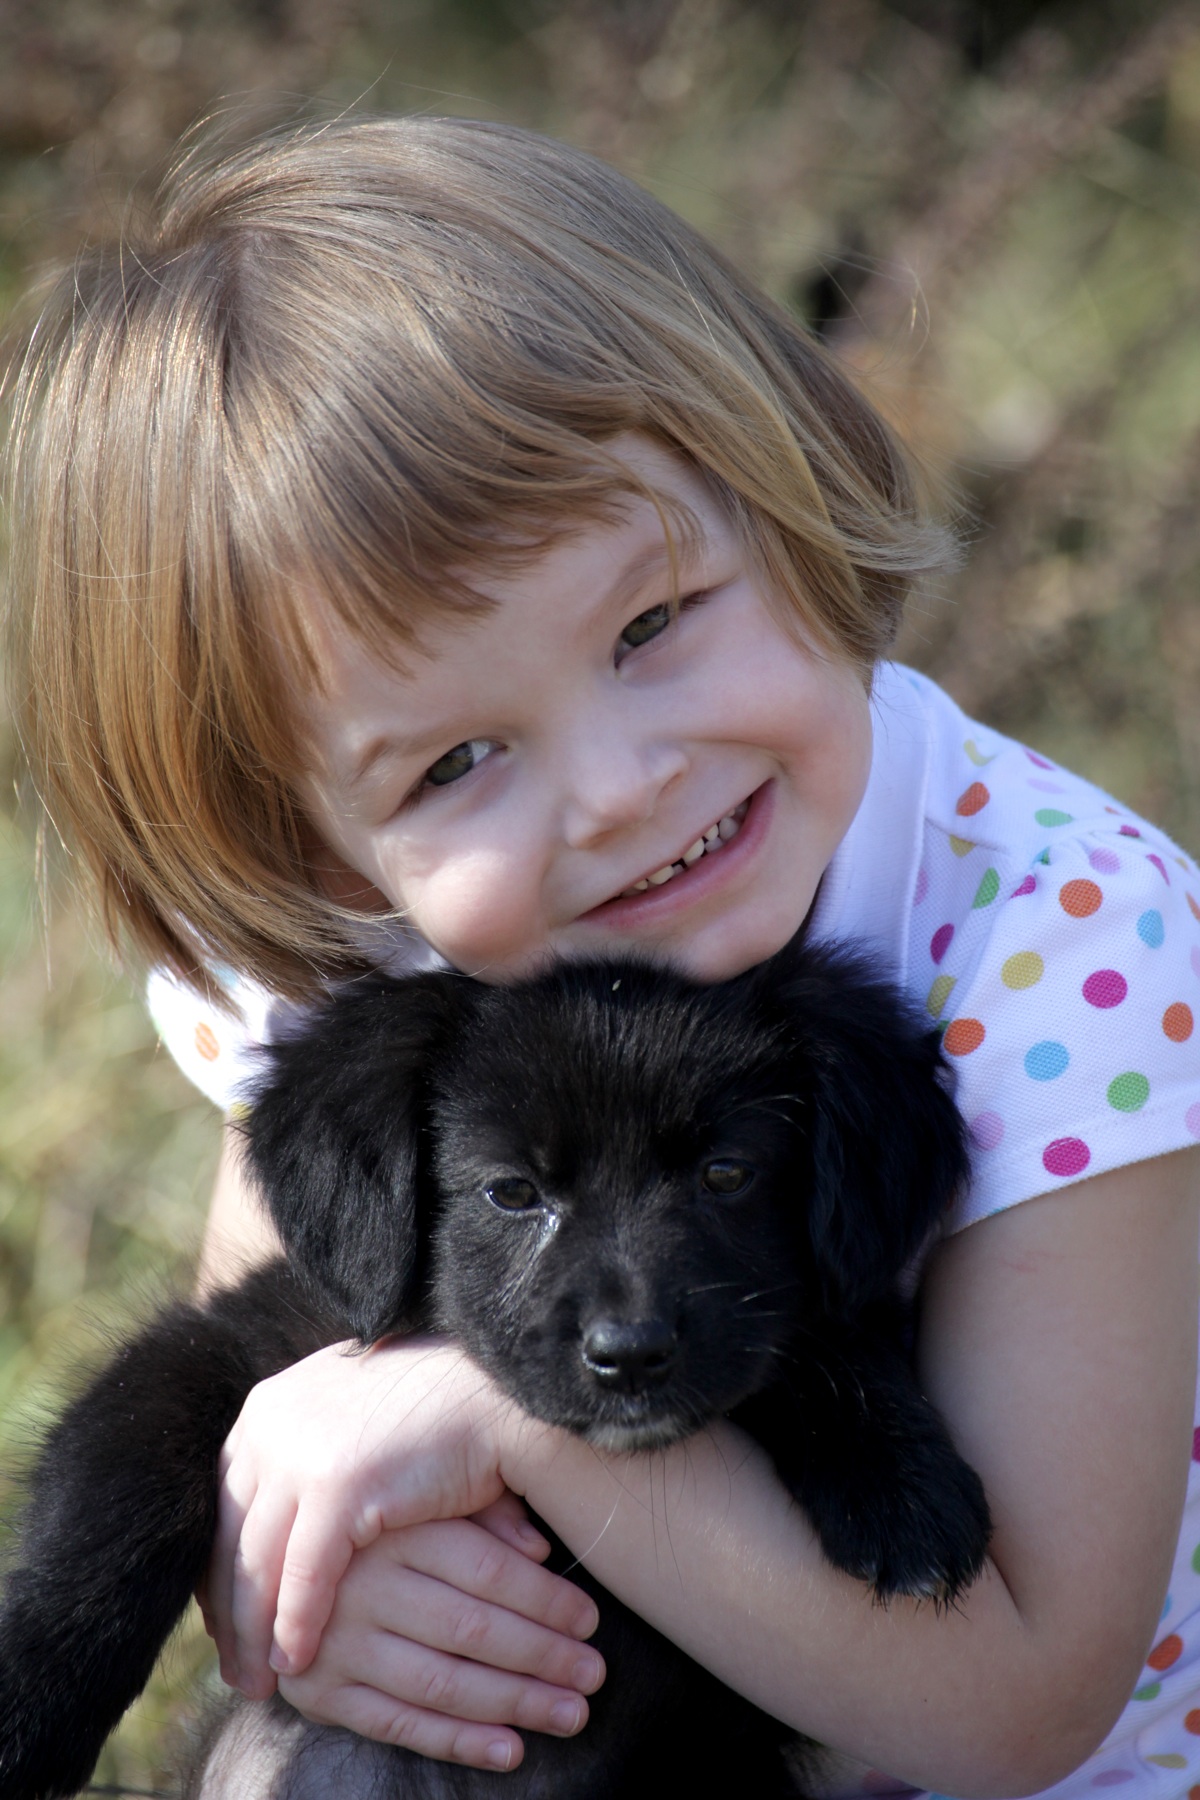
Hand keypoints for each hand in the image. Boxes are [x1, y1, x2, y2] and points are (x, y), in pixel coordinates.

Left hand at [203, 1336, 540, 1692]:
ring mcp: (299, 1453)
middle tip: (235, 1666)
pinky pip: (303, 1575)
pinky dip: (296, 1624)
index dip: (224, 1567)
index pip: (225, 1504)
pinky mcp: (336, 1485)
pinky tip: (298, 1662)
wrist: (488, 1382)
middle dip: (229, 1609)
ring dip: (253, 1632)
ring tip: (261, 1682)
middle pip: (229, 1538)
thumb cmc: (428, 1411)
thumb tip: (278, 1522)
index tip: (226, 1618)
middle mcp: (270, 1427)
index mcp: (268, 1408)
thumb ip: (309, 1462)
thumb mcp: (348, 1428)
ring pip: (257, 1564)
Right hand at [275, 1505, 604, 1770]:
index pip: (483, 1570)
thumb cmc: (376, 1519)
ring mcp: (335, 1644)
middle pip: (469, 1629)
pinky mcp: (320, 1693)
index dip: (542, 1597)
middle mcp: (359, 1586)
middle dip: (541, 1656)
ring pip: (441, 1682)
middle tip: (593, 1673)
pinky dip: (458, 1742)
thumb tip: (540, 1547)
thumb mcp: (423, 1498)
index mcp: (389, 1530)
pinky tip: (510, 1749)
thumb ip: (482, 1512)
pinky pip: (398, 1725)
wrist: (276, 1555)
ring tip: (571, 1713)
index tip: (589, 1619)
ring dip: (514, 1704)